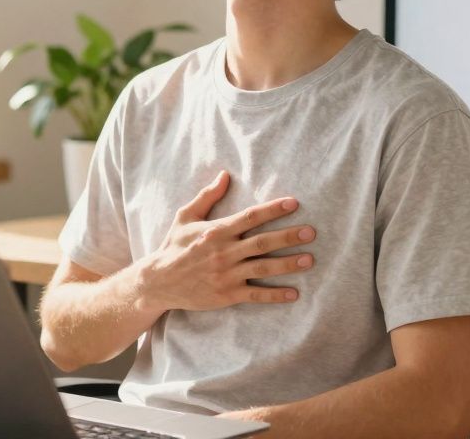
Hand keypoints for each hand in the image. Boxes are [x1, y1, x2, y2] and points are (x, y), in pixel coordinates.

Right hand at [137, 170, 315, 311]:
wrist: (159, 282)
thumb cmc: (174, 246)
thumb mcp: (185, 216)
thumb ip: (207, 196)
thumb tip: (225, 175)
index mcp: (216, 231)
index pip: (250, 217)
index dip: (273, 209)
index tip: (293, 203)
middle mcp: (224, 252)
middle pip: (262, 243)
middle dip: (288, 237)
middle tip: (311, 232)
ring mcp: (226, 275)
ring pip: (262, 269)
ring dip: (287, 264)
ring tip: (309, 259)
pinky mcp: (227, 295)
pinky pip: (255, 295)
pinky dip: (275, 295)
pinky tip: (294, 294)